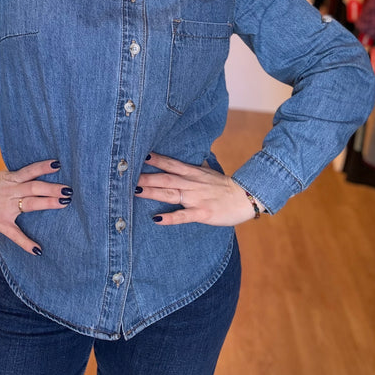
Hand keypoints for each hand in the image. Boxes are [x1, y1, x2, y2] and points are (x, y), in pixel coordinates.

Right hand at [0, 159, 71, 254]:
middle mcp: (10, 191)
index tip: (58, 164)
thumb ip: (15, 178)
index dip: (43, 167)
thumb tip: (32, 175)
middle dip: (52, 188)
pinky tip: (38, 250)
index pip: (29, 171)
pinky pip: (15, 234)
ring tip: (63, 203)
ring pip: (30, 204)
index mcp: (9, 179)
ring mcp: (5, 207)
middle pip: (34, 187)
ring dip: (47, 203)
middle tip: (69, 190)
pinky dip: (26, 242)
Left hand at [136, 152, 263, 225]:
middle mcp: (192, 184)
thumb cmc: (226, 186)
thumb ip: (197, 167)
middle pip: (165, 178)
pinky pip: (183, 215)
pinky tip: (157, 218)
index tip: (140, 155)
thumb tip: (190, 159)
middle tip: (127, 176)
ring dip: (152, 192)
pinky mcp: (202, 213)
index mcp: (193, 173)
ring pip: (170, 194)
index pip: (171, 163)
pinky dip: (170, 217)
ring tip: (135, 192)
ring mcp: (196, 198)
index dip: (156, 159)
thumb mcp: (209, 172)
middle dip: (146, 177)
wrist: (246, 197)